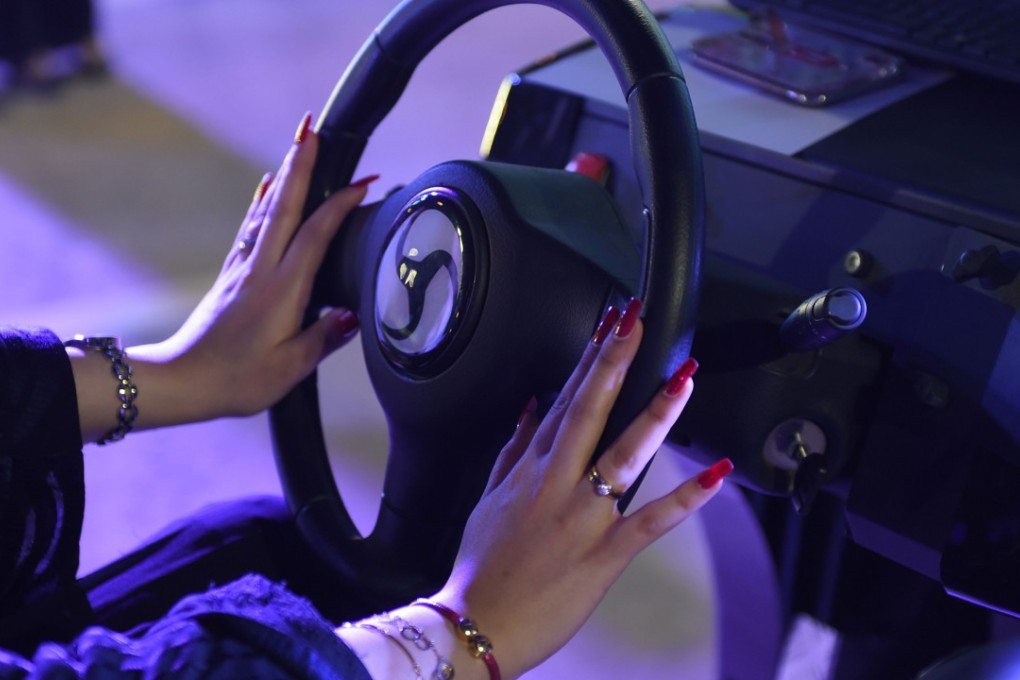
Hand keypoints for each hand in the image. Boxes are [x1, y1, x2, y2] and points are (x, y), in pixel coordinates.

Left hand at [71, 113, 373, 440]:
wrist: (183, 381)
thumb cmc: (237, 380)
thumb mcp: (289, 370)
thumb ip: (323, 339)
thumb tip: (353, 314)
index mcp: (282, 290)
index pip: (315, 235)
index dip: (340, 205)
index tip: (365, 182)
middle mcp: (261, 270)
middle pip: (284, 206)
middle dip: (300, 163)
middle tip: (313, 126)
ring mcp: (244, 269)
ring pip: (267, 209)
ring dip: (284, 173)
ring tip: (299, 143)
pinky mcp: (233, 275)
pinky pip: (253, 226)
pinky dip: (264, 200)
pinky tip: (268, 186)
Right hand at [430, 299, 731, 678]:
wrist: (476, 624)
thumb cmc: (482, 565)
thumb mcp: (488, 497)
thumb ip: (512, 448)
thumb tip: (529, 405)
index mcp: (530, 468)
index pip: (564, 398)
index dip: (591, 357)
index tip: (611, 321)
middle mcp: (556, 484)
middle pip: (589, 410)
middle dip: (615, 360)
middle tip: (638, 319)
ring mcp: (581, 518)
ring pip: (622, 456)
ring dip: (655, 415)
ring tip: (683, 378)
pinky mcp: (603, 555)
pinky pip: (650, 522)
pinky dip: (685, 499)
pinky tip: (717, 474)